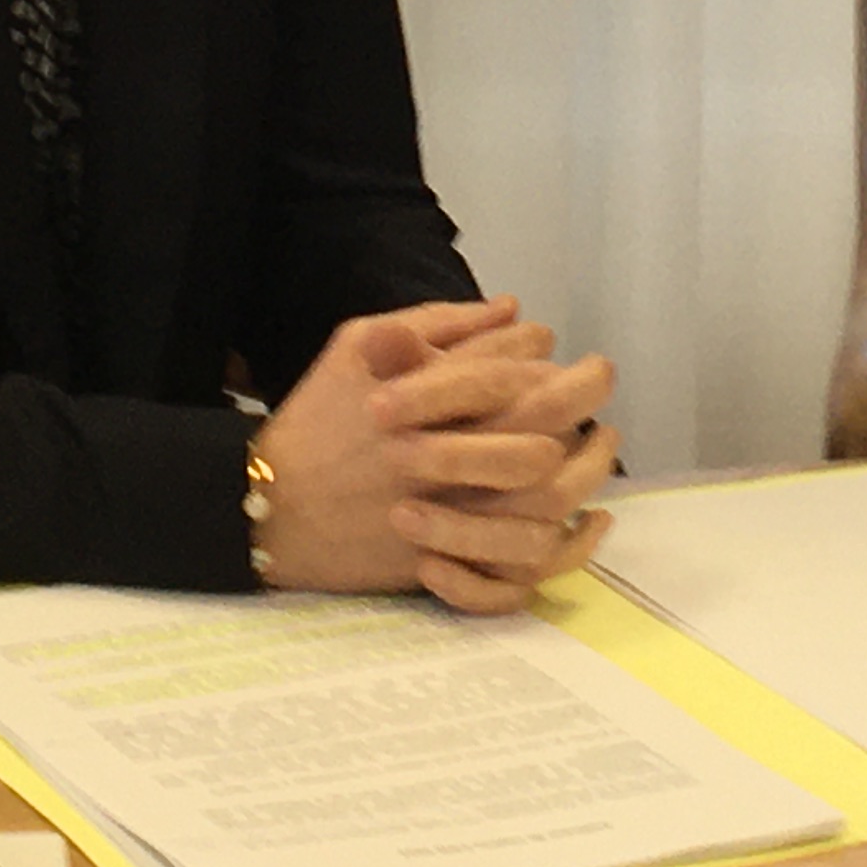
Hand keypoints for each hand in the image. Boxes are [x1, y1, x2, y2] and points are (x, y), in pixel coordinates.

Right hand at [249, 299, 621, 612]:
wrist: (267, 505)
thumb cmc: (317, 418)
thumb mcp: (355, 344)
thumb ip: (432, 322)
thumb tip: (508, 308)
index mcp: (417, 392)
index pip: (504, 360)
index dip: (539, 347)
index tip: (550, 343)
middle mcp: (435, 448)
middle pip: (537, 419)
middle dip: (582, 391)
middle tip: (599, 378)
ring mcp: (440, 507)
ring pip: (540, 491)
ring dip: (584, 464)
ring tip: (597, 443)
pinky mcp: (440, 557)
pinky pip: (519, 559)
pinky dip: (563, 541)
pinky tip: (584, 519)